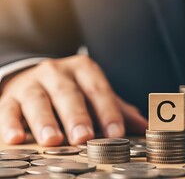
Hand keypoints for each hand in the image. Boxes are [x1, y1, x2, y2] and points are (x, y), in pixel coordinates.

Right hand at [0, 55, 147, 145]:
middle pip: (68, 94)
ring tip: (53, 140)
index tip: (116, 133)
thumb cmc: (71, 91)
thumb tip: (145, 126)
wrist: (32, 78)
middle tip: (84, 137)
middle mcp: (57, 73)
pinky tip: (16, 139)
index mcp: (83, 70)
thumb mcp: (94, 94)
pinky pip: (8, 110)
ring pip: (38, 100)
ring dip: (46, 121)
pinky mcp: (9, 97)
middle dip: (77, 116)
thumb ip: (117, 109)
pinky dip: (11, 124)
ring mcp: (32, 84)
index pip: (99, 90)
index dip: (108, 111)